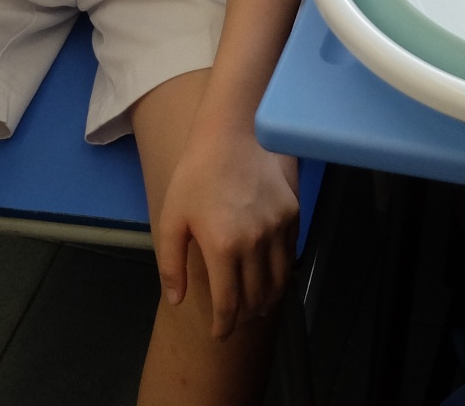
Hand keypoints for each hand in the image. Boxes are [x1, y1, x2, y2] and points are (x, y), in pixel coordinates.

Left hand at [156, 120, 297, 339]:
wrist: (234, 131)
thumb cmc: (196, 173)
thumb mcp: (171, 217)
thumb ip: (171, 264)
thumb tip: (178, 300)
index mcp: (223, 248)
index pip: (229, 303)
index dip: (225, 325)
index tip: (220, 334)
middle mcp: (256, 243)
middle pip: (256, 297)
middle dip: (245, 315)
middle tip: (236, 320)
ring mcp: (279, 228)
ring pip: (279, 280)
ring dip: (267, 299)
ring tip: (256, 305)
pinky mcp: (293, 214)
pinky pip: (289, 255)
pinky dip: (280, 271)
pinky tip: (270, 273)